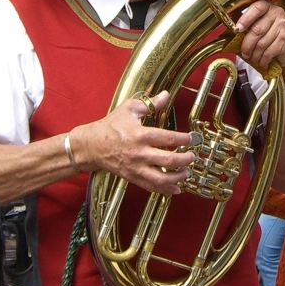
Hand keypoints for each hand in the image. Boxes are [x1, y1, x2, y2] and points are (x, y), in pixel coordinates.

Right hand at [74, 91, 194, 195]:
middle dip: (185, 160)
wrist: (92, 145)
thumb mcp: (129, 108)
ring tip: (187, 173)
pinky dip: (165, 190)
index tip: (191, 139)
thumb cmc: (111, 125)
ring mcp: (135, 167)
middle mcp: (139, 153)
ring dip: (178, 177)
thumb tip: (166, 95)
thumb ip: (150, 103)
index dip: (183, 139)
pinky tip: (176, 189)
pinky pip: (151, 187)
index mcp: (140, 134)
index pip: (167, 138)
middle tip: (192, 157)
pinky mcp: (132, 177)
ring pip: (161, 178)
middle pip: (168, 160)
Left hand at [235, 0, 284, 76]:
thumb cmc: (269, 39)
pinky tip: (262, 62)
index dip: (245, 18)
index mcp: (268, 7)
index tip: (238, 29)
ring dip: (255, 55)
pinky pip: (268, 52)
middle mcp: (277, 13)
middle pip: (256, 30)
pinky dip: (263, 60)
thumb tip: (232, 33)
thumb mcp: (259, 29)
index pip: (256, 8)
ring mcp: (283, 26)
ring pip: (261, 43)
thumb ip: (248, 27)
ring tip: (254, 59)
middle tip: (244, 53)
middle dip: (247, 45)